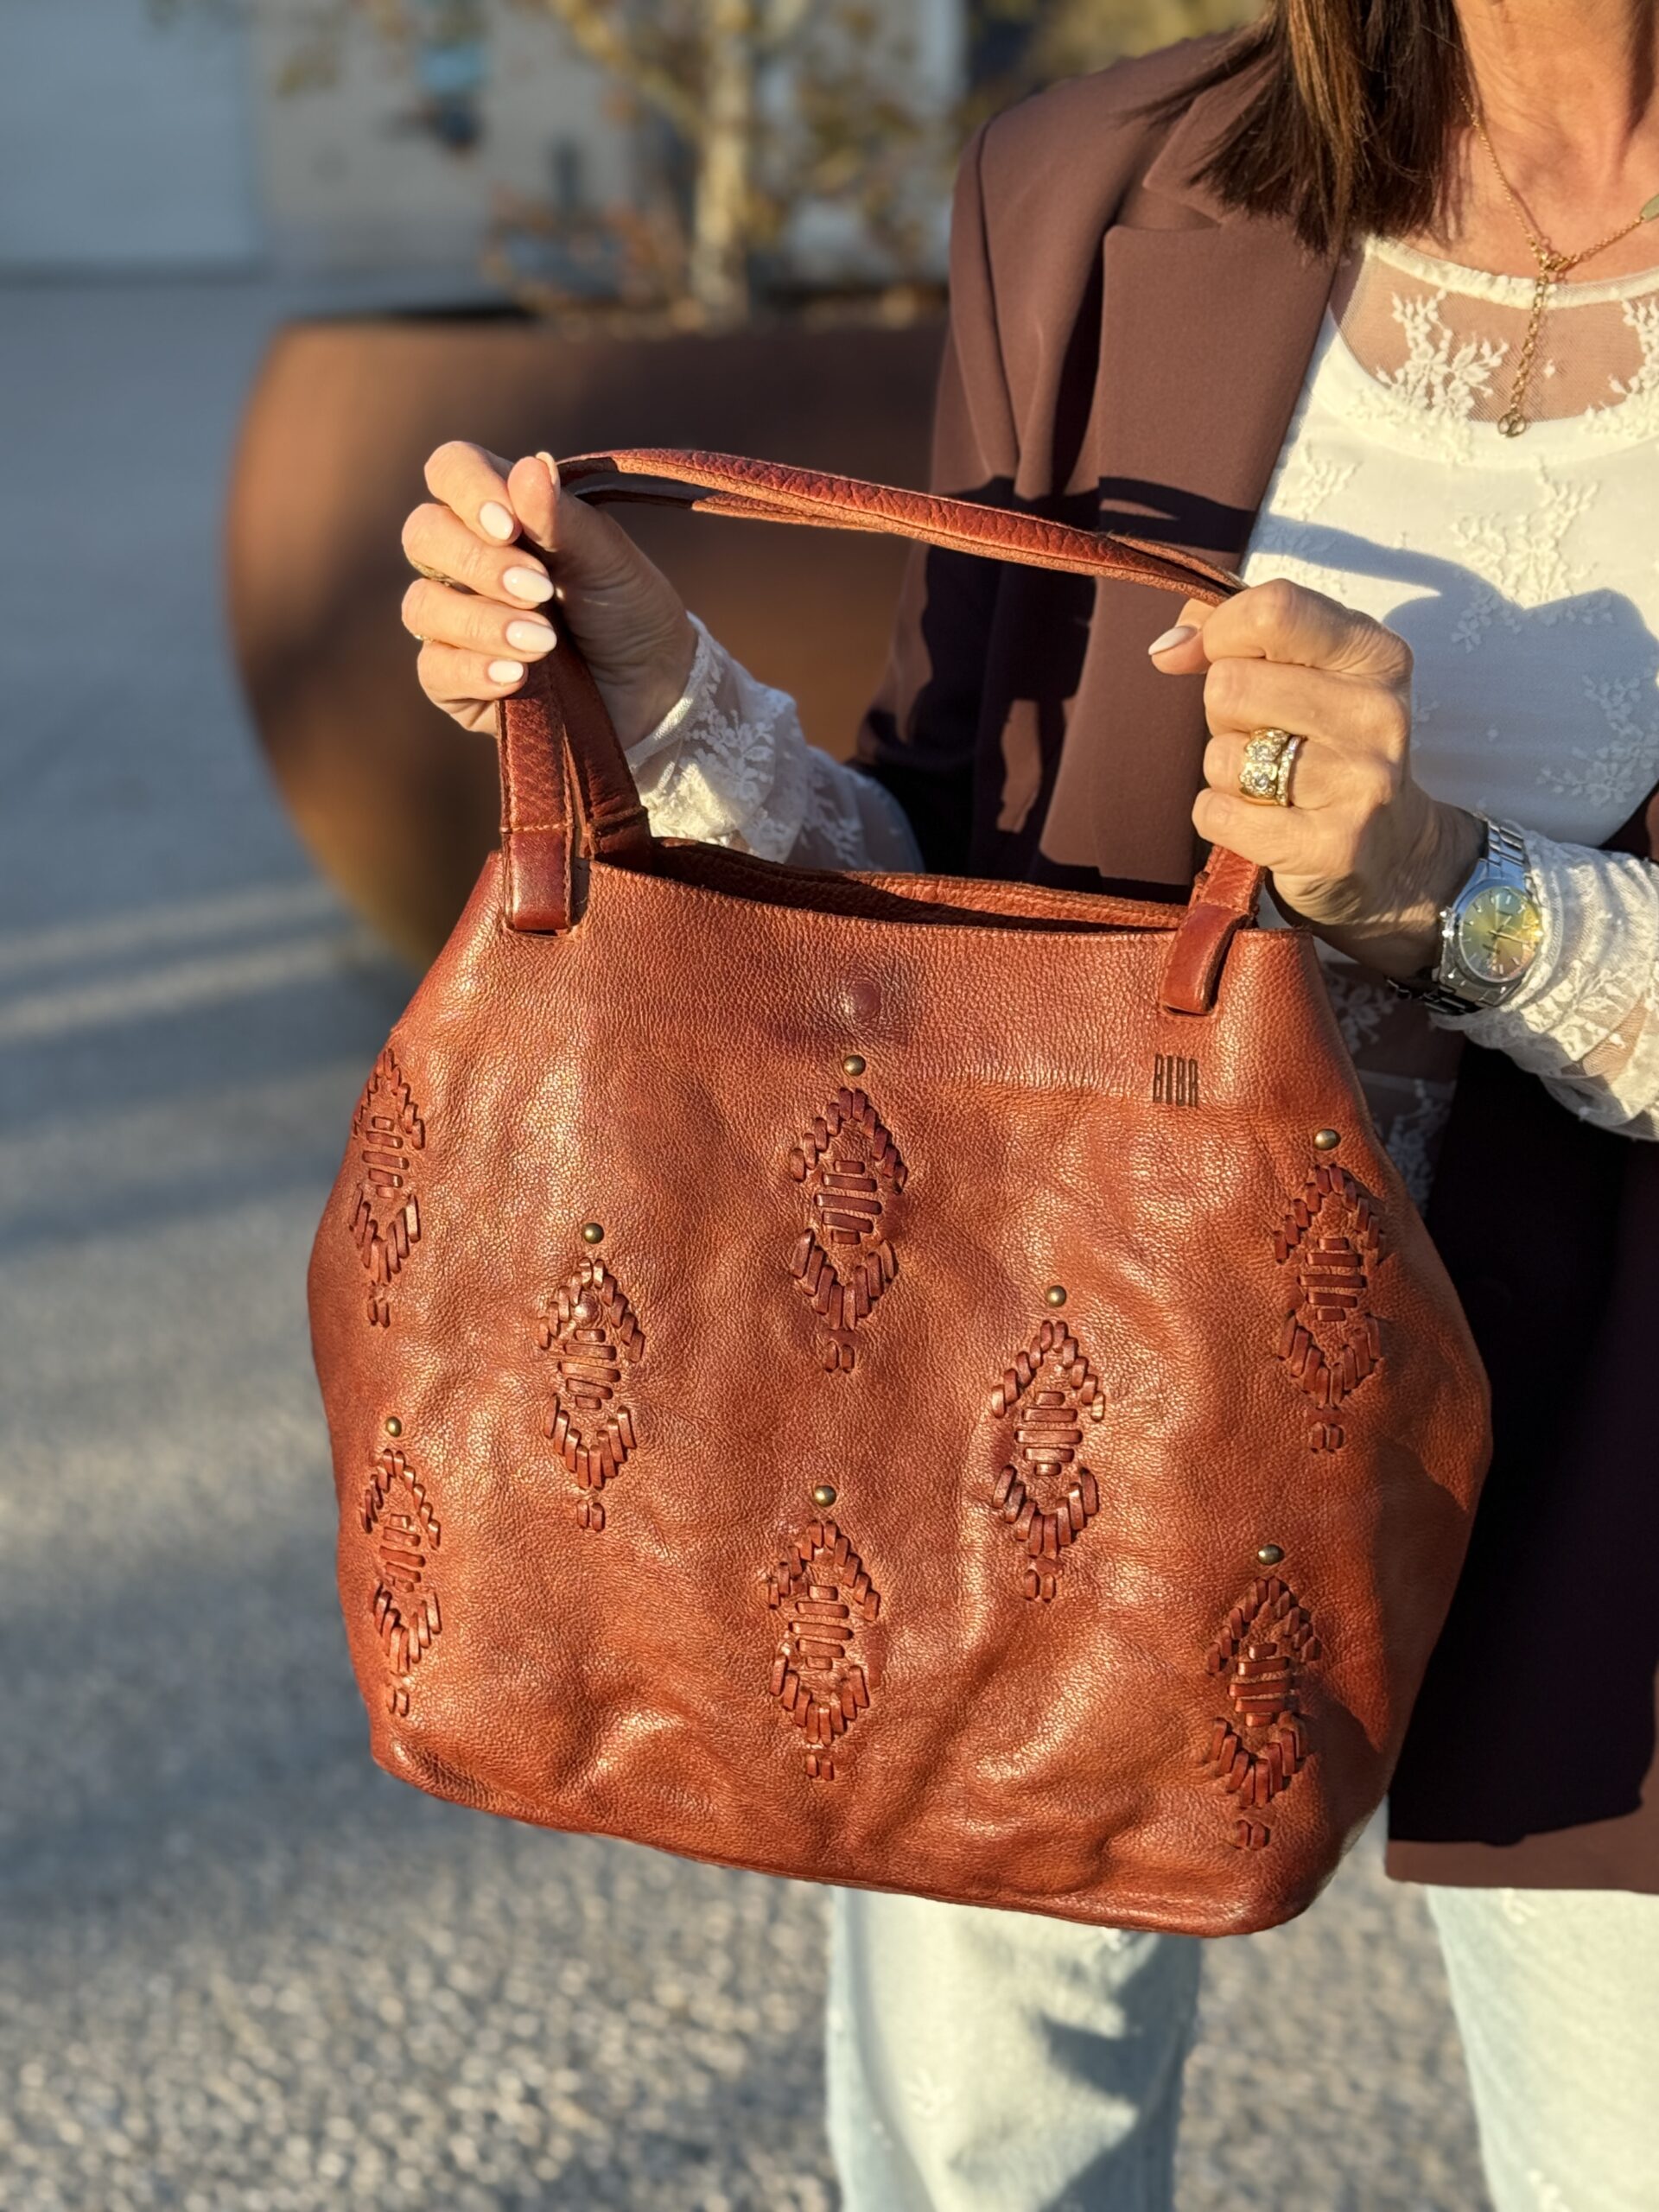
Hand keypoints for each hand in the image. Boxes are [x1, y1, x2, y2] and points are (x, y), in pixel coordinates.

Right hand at [401, 444, 697, 746]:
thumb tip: (531, 465)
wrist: (653, 687)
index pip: (451, 470)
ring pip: (422, 606)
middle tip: (540, 590)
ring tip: (545, 643)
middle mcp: (463, 561)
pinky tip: (516, 677)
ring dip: (483, 622)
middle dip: (479, 562)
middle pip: (423, 535)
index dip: (468, 490)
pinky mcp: (454, 681)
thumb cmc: (628, 608)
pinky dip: (474, 671)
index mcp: (497, 512)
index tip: (511, 527)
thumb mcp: (608, 560)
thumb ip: (563, 518)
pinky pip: (434, 671)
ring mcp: (454, 621)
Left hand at [1149, 579, 1483, 978]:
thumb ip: (1232, 633)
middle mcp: (1376, 713)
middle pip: (1230, 685)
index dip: (1222, 633)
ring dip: (1223, 771)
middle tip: (1258, 734)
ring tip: (1267, 779)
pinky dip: (1219, 816)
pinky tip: (1259, 819)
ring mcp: (1360, 782)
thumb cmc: (1327, 745)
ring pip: (1222, 755)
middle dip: (1221, 713)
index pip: (1273, 611)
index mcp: (1373, 654)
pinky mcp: (1333, 846)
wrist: (1394, 852)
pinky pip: (1219, 815)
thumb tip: (1168, 648)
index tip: (1218, 656)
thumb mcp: (1303, 671)